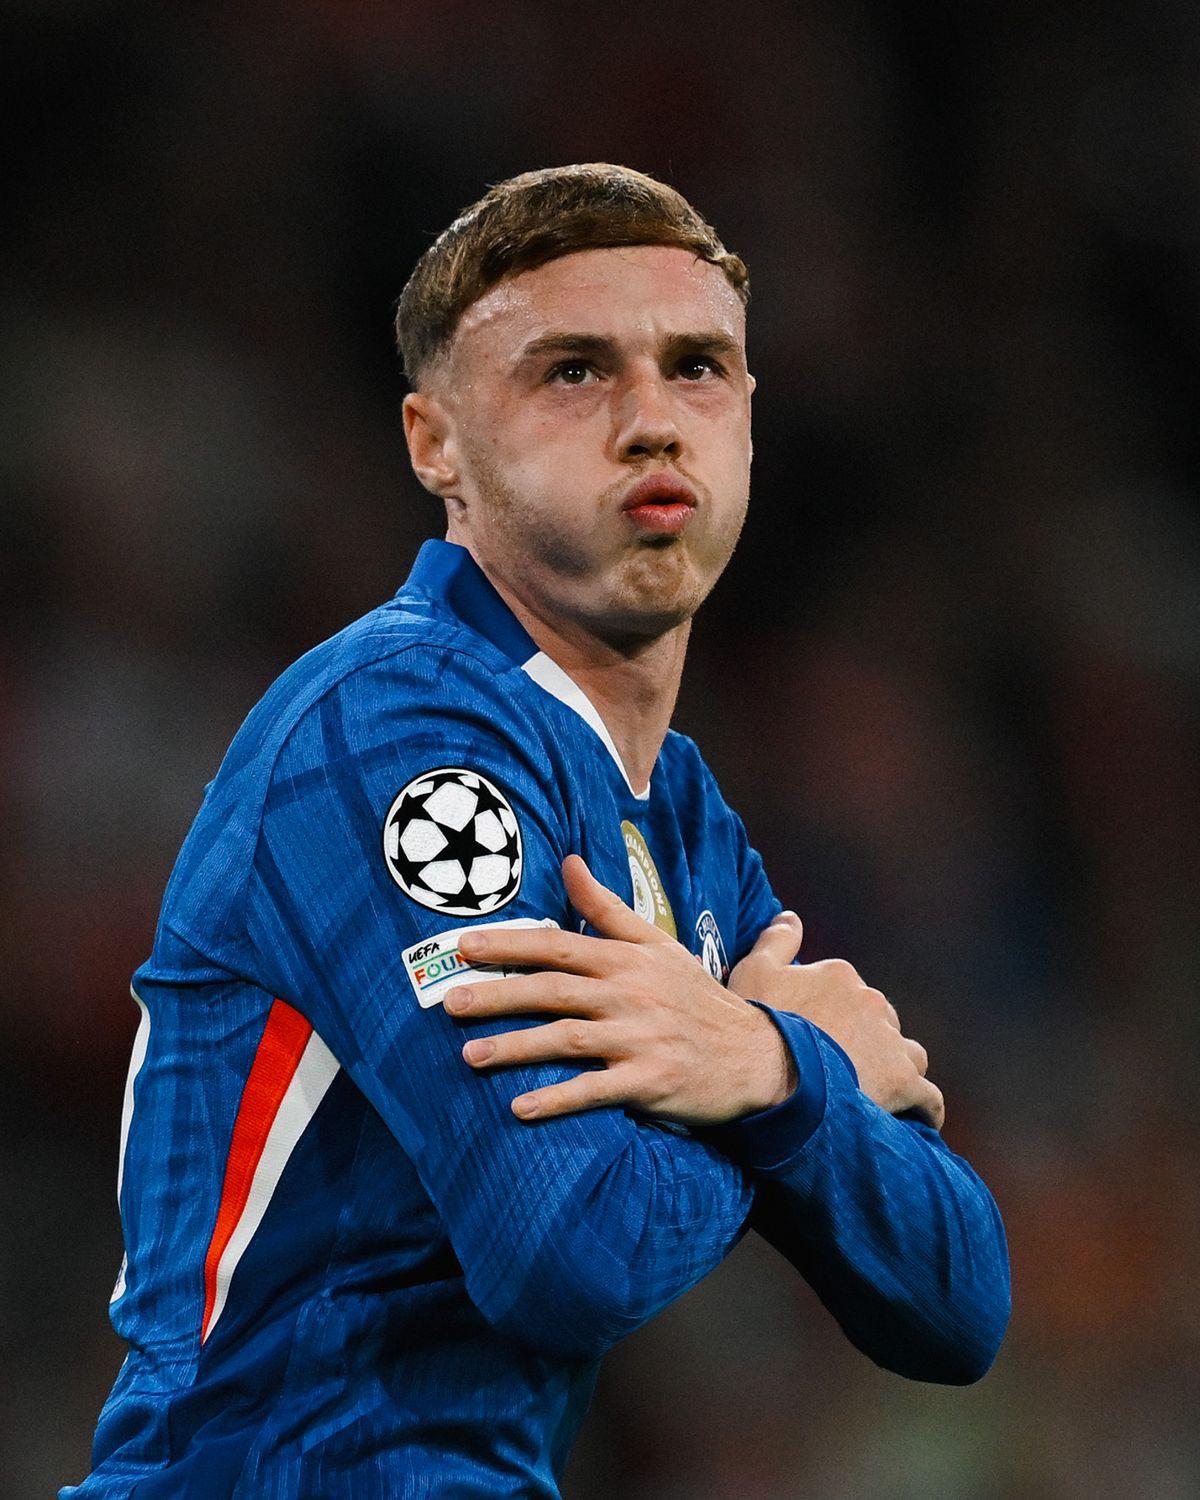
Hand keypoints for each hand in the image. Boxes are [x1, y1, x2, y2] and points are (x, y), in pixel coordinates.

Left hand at [444, 856, 796, 1124]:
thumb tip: (568, 861)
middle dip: (498, 994)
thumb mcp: (658, 944)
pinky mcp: (649, 1080)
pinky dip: (558, 1099)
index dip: (509, 944)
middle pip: (553, 990)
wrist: (754, 1053)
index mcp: (627, 959)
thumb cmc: (696, 997)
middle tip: (450, 1002)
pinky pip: (595, 1091)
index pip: (558, 944)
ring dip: (516, 1048)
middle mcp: (629, 994)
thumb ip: (606, 907)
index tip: (464, 946)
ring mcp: (639, 1038)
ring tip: (469, 1056)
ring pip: (567, 1039)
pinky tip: (520, 1107)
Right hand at [729, 913, 944, 1129]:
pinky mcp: (901, 1081)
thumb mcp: (755, 969)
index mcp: (841, 977)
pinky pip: (928, 1096)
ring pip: (909, 1054)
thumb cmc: (757, 1020)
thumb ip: (777, 940)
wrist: (766, 1066)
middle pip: (882, 1023)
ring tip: (879, 1093)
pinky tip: (920, 1117)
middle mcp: (871, 1003)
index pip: (852, 993)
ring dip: (899, 1069)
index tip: (822, 1038)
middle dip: (870, 1042)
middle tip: (844, 1069)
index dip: (838, 1017)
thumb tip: (790, 916)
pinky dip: (926, 1107)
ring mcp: (889, 1043)